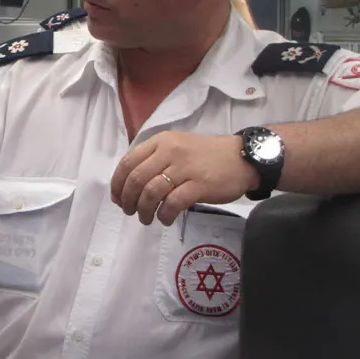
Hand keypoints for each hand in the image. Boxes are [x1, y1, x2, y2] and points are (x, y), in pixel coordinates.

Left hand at [109, 132, 258, 225]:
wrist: (242, 157)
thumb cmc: (206, 155)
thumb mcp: (176, 147)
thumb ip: (154, 160)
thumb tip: (128, 187)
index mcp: (160, 142)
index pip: (128, 162)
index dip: (117, 184)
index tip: (117, 199)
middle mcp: (170, 152)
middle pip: (136, 179)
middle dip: (128, 200)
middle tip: (130, 212)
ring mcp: (185, 167)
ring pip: (152, 192)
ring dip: (144, 210)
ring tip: (146, 219)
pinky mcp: (200, 184)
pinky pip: (173, 203)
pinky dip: (164, 215)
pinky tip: (165, 219)